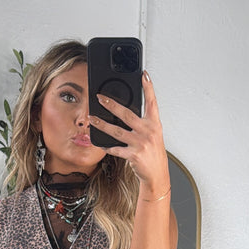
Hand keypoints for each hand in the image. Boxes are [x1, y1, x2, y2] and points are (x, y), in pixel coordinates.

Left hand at [88, 71, 169, 194]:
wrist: (157, 174)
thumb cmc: (153, 153)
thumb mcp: (153, 134)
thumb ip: (143, 122)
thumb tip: (125, 112)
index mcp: (154, 124)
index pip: (152, 102)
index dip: (148, 87)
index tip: (144, 74)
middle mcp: (148, 131)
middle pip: (126, 114)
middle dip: (111, 105)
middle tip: (100, 97)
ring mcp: (140, 143)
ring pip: (116, 131)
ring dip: (102, 124)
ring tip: (91, 119)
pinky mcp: (133, 155)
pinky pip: (115, 149)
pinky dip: (107, 146)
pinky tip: (100, 143)